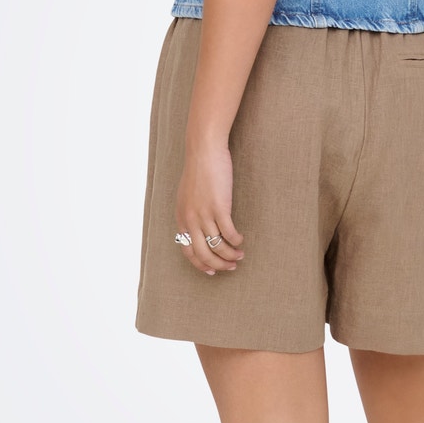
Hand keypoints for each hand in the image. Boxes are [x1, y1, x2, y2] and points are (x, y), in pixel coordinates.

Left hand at [174, 140, 244, 275]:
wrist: (204, 151)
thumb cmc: (198, 171)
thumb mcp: (187, 196)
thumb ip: (190, 213)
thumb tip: (199, 227)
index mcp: (182, 218)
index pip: (188, 251)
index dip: (201, 264)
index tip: (212, 271)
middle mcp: (190, 220)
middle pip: (204, 254)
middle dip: (218, 265)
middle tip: (231, 267)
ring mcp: (204, 214)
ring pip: (217, 246)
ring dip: (230, 255)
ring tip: (240, 256)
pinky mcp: (219, 207)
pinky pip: (229, 233)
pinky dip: (236, 240)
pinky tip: (241, 240)